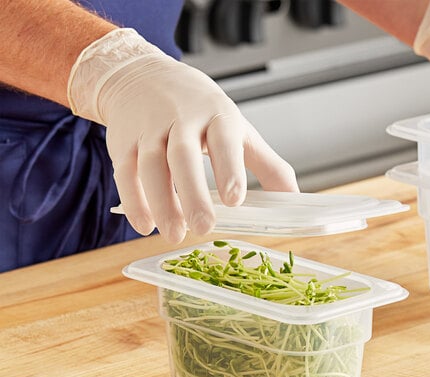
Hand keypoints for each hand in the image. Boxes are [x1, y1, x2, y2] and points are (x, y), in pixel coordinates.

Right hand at [68, 29, 298, 242]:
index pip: (223, 141)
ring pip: (150, 165)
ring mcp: (148, 129)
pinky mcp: (123, 141)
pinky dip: (133, 200)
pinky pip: (124, 172)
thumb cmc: (199, 109)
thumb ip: (266, 163)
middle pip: (182, 156)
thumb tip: (294, 197)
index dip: (228, 169)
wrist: (143, 76)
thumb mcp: (237, 129)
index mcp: (217, 116)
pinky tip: (145, 225)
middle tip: (204, 227)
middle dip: (192, 193)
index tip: (235, 200)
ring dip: (161, 203)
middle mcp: (180, 119)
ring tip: (173, 235)